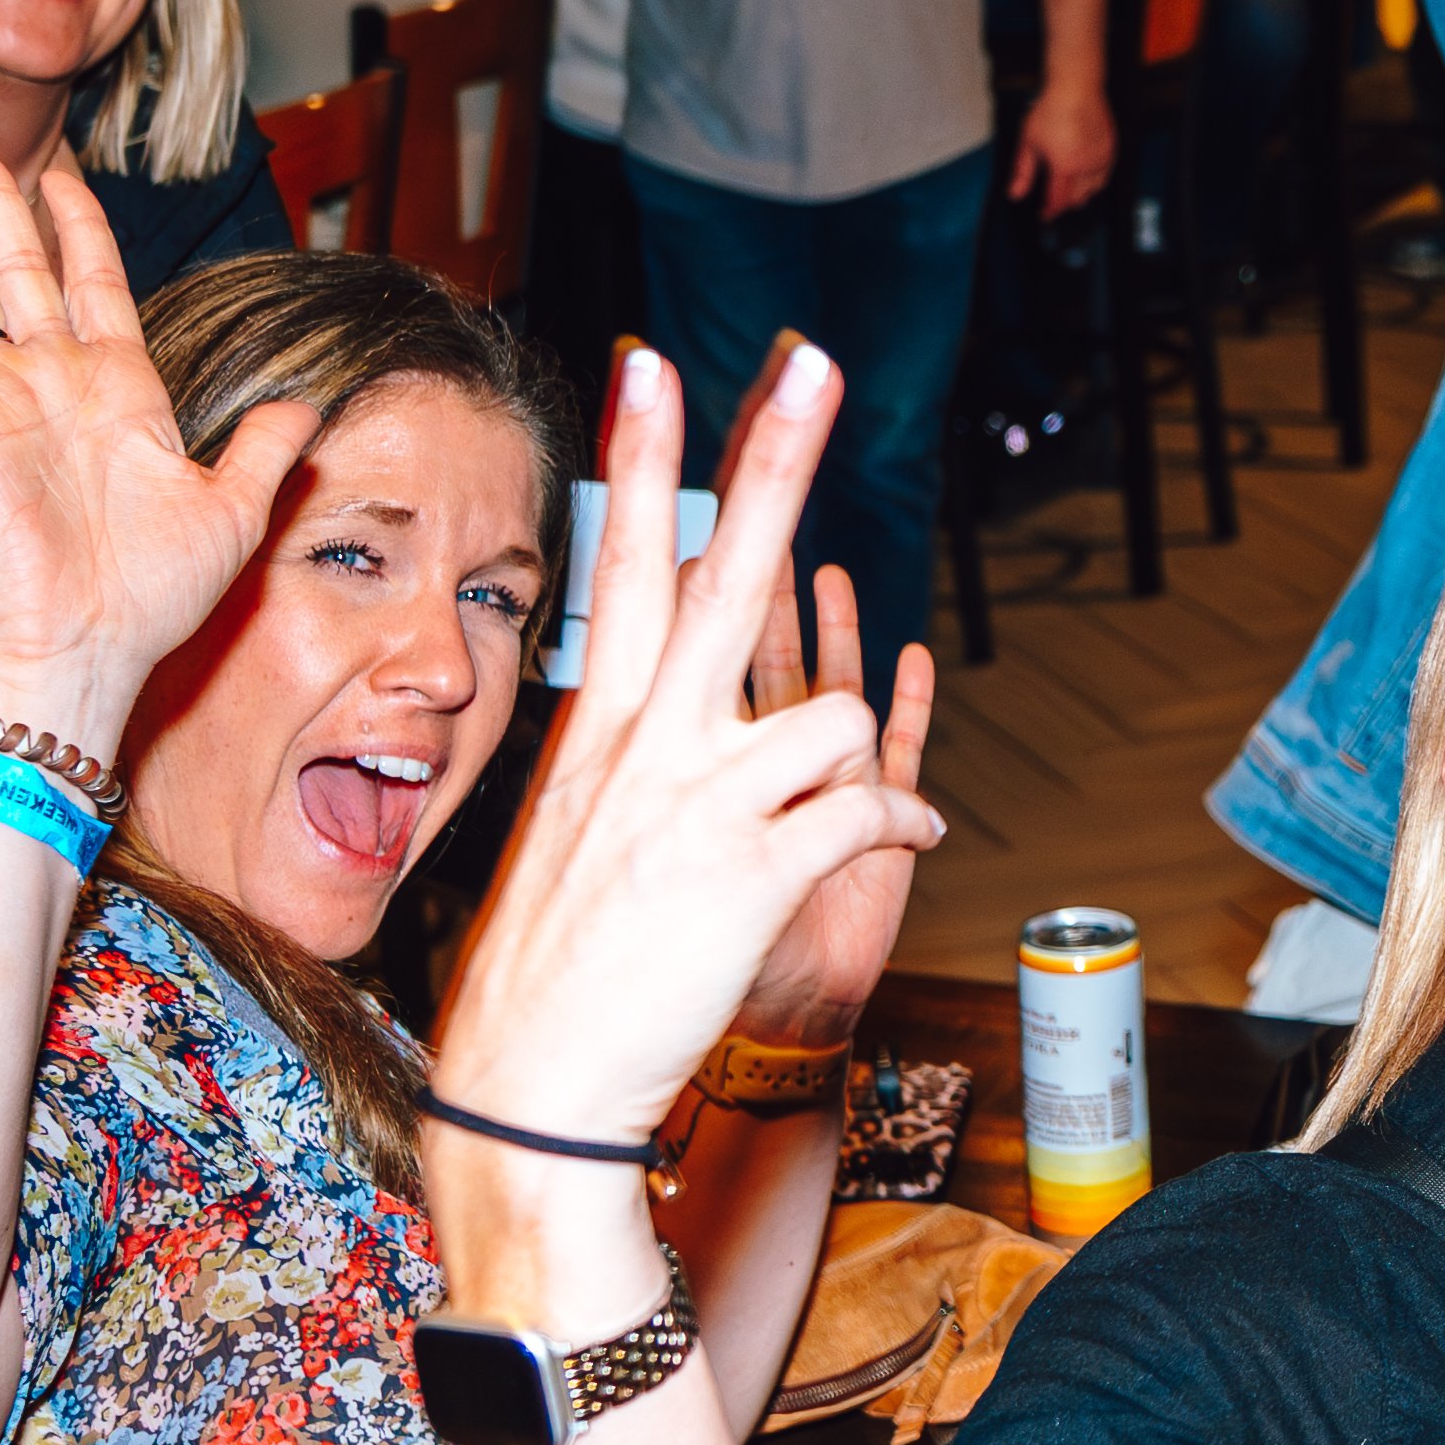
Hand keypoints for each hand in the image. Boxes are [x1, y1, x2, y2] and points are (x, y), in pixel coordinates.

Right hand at [0, 140, 307, 760]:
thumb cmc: (151, 595)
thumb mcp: (233, 511)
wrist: (83, 645)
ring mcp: (0, 400)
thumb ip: (264, 449)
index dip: (78, 229)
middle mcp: (55, 384)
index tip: (61, 178)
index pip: (95, 284)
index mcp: (120, 392)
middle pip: (21, 271)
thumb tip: (311, 403)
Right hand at [432, 340, 941, 1187]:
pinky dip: (903, 823)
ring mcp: (694, 806)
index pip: (623, 562)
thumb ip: (633, 744)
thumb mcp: (578, 826)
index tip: (656, 360)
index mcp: (599, 727)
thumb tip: (672, 670)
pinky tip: (914, 841)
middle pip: (719, 571)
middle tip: (810, 359)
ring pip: (824, 715)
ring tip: (861, 805)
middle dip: (769, 457)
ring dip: (857, 761)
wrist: (530, 1085)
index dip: (644, 457)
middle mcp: (642, 746)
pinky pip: (863, 811)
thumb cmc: (555, 964)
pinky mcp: (749, 873)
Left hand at [1011, 69, 1118, 218]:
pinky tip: (1088, 177)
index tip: (1044, 215)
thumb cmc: (1052, 110)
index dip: (1049, 212)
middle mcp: (1086, 167)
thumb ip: (1023, 172)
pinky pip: (1105, 176)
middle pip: (1077, 199)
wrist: (1076, 88)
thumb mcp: (1028, 142)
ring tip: (1071, 192)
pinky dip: (1096, 182)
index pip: (1058, 201)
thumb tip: (1015, 193)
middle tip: (1054, 201)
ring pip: (1094, 190)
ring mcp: (1101, 158)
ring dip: (1081, 195)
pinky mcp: (1110, 149)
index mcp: (1065, 168)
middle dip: (1064, 204)